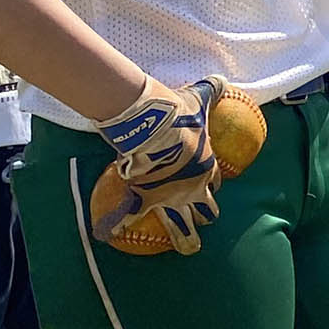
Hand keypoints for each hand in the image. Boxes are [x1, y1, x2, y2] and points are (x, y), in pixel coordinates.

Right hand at [94, 76, 224, 253]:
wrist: (153, 122)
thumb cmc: (178, 112)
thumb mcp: (200, 99)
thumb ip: (213, 90)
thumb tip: (223, 79)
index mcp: (207, 166)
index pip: (214, 182)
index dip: (211, 183)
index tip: (208, 185)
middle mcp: (193, 187)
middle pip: (206, 209)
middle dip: (205, 214)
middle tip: (203, 220)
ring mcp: (170, 197)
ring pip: (183, 226)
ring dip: (186, 239)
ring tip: (189, 249)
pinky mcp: (144, 198)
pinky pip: (128, 216)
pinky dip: (114, 226)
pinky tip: (105, 236)